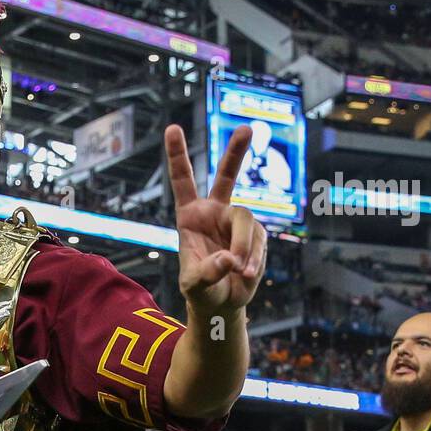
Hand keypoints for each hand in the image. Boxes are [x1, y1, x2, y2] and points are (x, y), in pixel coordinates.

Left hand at [166, 124, 266, 312]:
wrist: (222, 303)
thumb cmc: (201, 290)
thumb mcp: (194, 286)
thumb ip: (208, 273)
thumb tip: (230, 259)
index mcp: (190, 216)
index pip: (183, 181)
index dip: (178, 155)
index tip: (172, 128)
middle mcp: (214, 212)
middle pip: (227, 176)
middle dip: (236, 152)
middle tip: (246, 129)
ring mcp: (236, 222)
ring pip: (246, 220)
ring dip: (243, 246)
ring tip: (239, 271)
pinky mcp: (256, 235)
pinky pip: (259, 241)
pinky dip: (254, 260)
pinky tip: (247, 275)